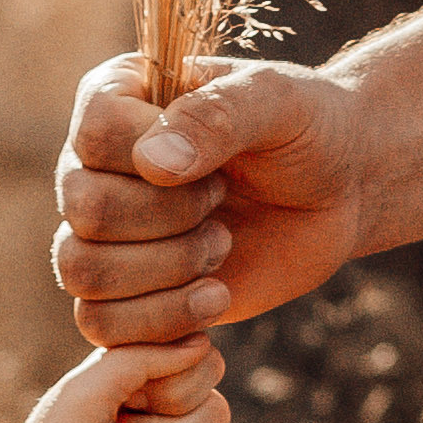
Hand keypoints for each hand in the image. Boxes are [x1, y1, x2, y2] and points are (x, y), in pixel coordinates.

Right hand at [53, 55, 371, 343]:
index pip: (94, 134)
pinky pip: (98, 323)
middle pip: (86, 208)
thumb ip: (217, 116)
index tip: (216, 160)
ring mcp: (101, 232)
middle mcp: (91, 165)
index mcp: (117, 98)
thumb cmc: (307, 130)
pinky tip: (214, 297)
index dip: (155, 157)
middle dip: (172, 217)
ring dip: (167, 270)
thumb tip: (151, 164)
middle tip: (222, 202)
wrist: (340, 192)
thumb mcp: (278, 102)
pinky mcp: (122, 292)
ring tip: (221, 247)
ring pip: (81, 270)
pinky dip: (161, 321)